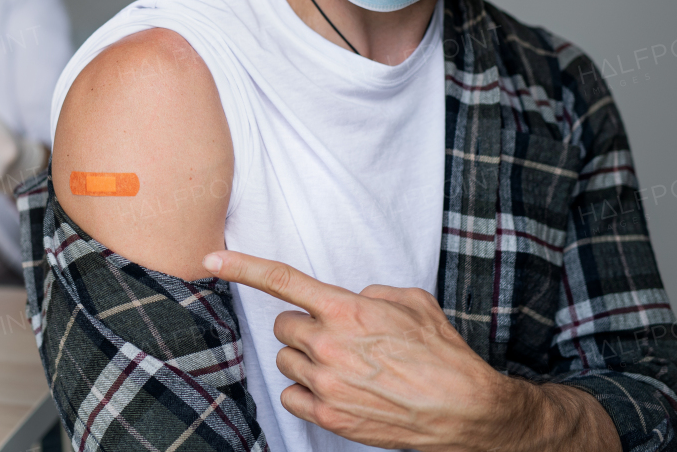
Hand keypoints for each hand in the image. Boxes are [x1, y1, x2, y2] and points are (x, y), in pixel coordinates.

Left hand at [202, 250, 618, 451]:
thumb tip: (354, 299)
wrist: (465, 411)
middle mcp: (328, 345)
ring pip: (286, 361)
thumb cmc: (443, 354)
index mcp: (346, 310)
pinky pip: (292, 396)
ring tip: (345, 367)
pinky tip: (336, 390)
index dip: (241, 267)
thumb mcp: (412, 303)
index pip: (282, 280)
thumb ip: (371, 293)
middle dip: (303, 328)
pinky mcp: (329, 417)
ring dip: (306, 360)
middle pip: (284, 327)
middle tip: (336, 337)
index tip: (211, 258)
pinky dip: (307, 392)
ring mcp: (326, 384)